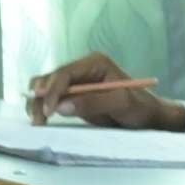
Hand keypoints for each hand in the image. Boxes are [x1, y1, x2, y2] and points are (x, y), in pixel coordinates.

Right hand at [26, 51, 184, 130]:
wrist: (147, 117)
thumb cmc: (139, 106)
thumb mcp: (121, 103)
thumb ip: (93, 102)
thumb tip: (62, 106)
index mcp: (94, 63)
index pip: (65, 73)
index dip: (53, 91)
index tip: (49, 111)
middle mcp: (81, 70)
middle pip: (50, 79)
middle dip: (40, 98)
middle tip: (39, 120)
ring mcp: (75, 84)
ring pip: (45, 89)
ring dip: (37, 103)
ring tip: (38, 122)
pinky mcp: (72, 98)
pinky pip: (50, 100)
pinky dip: (42, 108)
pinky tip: (41, 119)